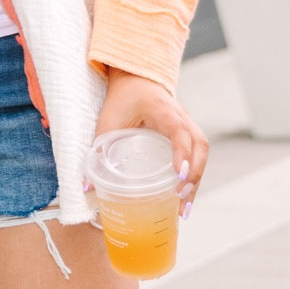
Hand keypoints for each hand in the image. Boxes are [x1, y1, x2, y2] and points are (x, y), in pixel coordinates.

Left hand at [95, 69, 208, 214]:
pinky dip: (194, 175)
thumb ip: (98, 151)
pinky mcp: (187, 133)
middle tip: (181, 199)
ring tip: (184, 208)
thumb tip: (87, 189)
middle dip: (194, 174)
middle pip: (199, 145)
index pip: (178, 130)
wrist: (136, 80)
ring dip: (197, 180)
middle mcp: (181, 116)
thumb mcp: (107, 123)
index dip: (181, 152)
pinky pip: (198, 154)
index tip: (178, 175)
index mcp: (161, 110)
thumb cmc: (122, 100)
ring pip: (202, 152)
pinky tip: (184, 197)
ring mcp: (188, 124)